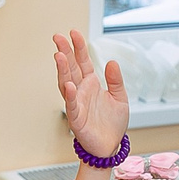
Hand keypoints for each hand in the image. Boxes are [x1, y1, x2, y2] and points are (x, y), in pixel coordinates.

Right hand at [51, 30, 129, 159]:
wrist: (110, 147)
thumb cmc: (112, 124)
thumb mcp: (120, 98)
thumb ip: (115, 80)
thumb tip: (112, 62)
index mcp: (91, 84)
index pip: (82, 61)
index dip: (78, 47)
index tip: (74, 33)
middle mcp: (81, 91)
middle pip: (71, 68)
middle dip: (65, 52)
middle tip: (58, 37)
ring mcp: (77, 104)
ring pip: (66, 84)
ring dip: (62, 70)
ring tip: (59, 56)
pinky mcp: (77, 120)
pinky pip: (72, 106)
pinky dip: (70, 96)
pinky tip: (69, 85)